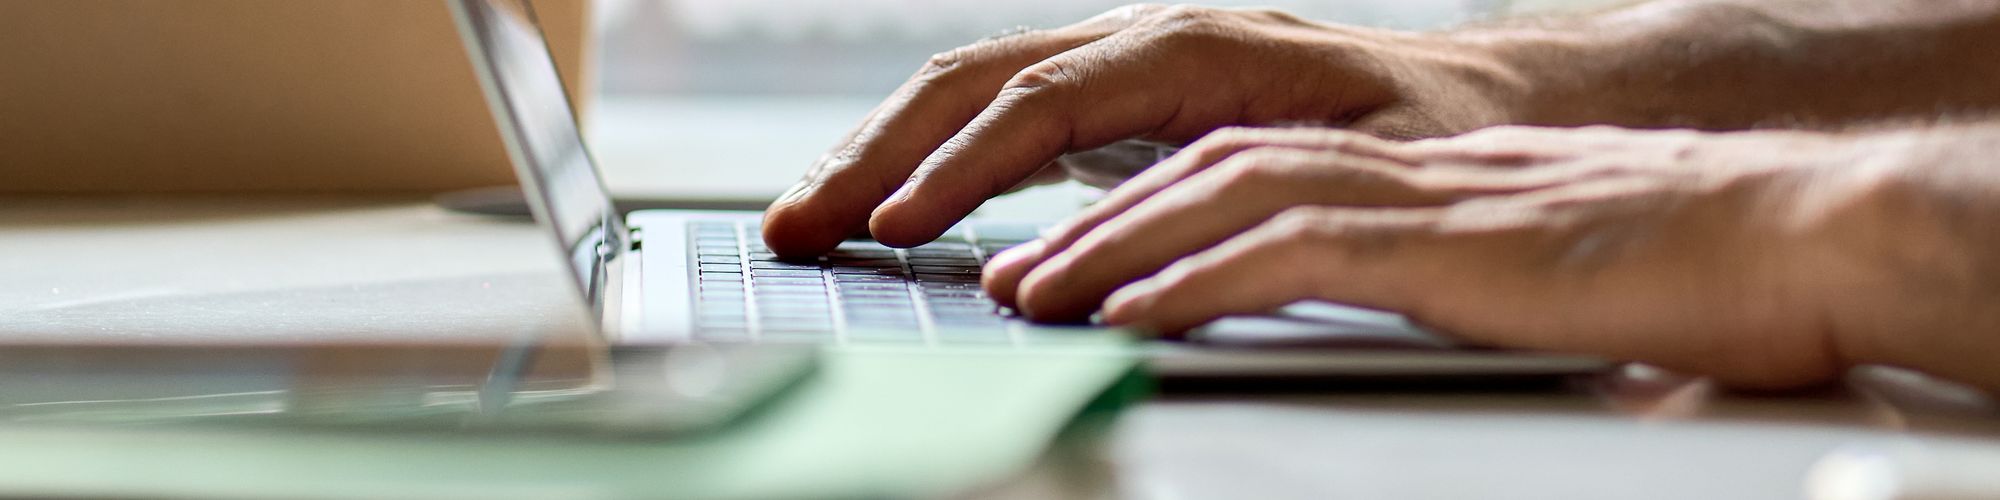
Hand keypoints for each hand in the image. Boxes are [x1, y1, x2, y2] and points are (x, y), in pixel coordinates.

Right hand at [760, 4, 1528, 256]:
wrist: (1475, 100)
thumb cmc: (1425, 138)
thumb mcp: (1359, 172)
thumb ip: (1246, 201)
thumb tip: (1121, 258)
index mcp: (1195, 46)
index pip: (1042, 102)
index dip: (958, 168)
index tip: (890, 227)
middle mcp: (1143, 38)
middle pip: (973, 80)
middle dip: (873, 153)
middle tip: (791, 226)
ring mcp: (1122, 60)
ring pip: (969, 90)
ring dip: (879, 152)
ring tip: (803, 218)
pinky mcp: (1116, 96)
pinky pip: (998, 112)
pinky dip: (928, 157)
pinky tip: (886, 205)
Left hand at [987, 125, 1896, 388]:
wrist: (1794, 231)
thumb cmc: (1676, 261)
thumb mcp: (1519, 264)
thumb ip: (1437, 273)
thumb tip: (1378, 310)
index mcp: (1404, 170)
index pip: (1238, 166)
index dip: (1138, 205)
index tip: (1063, 254)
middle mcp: (1394, 166)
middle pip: (1202, 168)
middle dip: (1093, 220)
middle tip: (1010, 272)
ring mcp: (1416, 196)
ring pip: (1222, 197)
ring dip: (1114, 248)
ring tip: (1034, 294)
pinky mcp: (1444, 243)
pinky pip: (1290, 250)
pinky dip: (1197, 277)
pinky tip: (1135, 310)